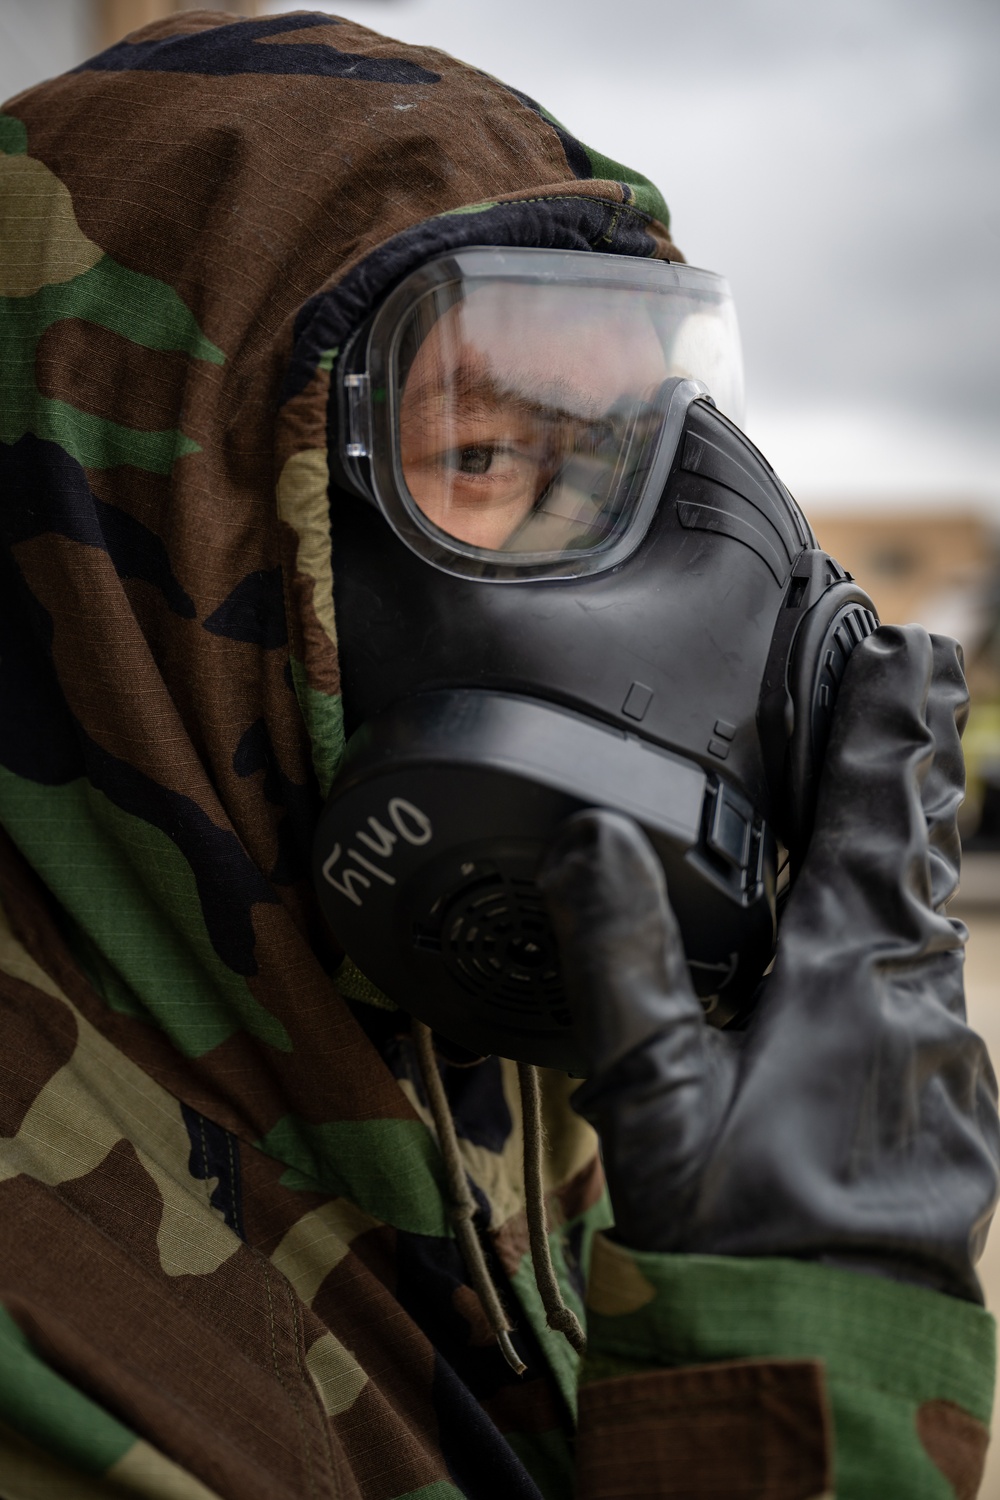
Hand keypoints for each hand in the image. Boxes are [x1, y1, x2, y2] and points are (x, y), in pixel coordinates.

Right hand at [539, 626, 999, 1300]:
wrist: (825, 1372)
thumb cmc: (736, 1237)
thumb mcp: (653, 1097)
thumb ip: (620, 959)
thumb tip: (589, 833)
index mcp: (851, 981)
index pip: (873, 819)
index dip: (887, 728)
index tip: (911, 646)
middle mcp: (921, 1006)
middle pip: (917, 858)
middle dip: (910, 770)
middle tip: (917, 686)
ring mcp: (947, 1064)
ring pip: (923, 933)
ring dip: (901, 863)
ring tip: (885, 812)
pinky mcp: (952, 1116)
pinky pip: (924, 1002)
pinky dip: (894, 954)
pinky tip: (863, 970)